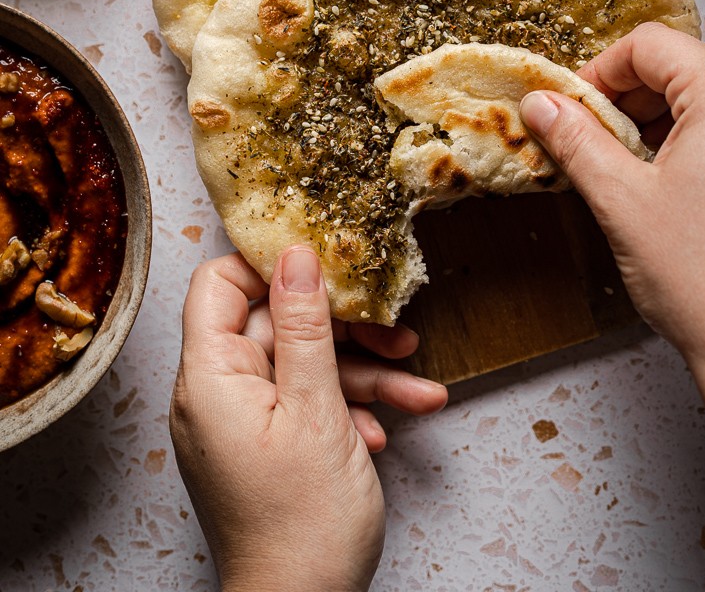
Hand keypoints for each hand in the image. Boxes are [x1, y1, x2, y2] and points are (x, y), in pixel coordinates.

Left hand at [170, 247, 446, 591]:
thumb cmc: (303, 524)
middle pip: (276, 325)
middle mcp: (217, 394)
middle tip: (395, 330)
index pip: (218, 284)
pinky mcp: (266, 447)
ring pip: (302, 367)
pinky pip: (305, 404)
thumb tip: (296, 255)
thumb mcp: (317, 408)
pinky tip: (393, 423)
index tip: (323, 261)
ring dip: (363, 373)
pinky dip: (349, 408)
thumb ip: (305, 325)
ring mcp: (243, 422)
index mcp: (211, 377)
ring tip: (418, 386)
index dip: (268, 265)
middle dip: (344, 329)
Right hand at [520, 23, 704, 591]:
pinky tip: (674, 169)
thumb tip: (541, 103)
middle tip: (598, 129)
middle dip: (635, 89)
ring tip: (637, 149)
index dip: (601, 70)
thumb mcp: (619, 199)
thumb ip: (575, 139)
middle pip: (687, 57)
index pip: (651, 45)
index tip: (574, 105)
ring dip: (673, 102)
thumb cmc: (702, 280)